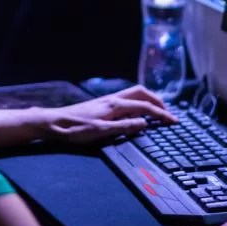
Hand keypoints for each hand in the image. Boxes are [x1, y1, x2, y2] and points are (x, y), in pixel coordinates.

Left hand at [40, 85, 176, 145]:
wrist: (53, 123)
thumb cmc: (74, 129)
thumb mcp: (100, 132)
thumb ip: (123, 127)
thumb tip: (144, 123)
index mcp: (115, 105)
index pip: (145, 106)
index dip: (161, 114)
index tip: (173, 121)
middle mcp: (113, 99)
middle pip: (142, 93)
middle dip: (158, 101)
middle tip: (169, 114)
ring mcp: (107, 100)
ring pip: (134, 93)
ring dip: (149, 99)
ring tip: (158, 110)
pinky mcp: (102, 104)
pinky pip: (127, 98)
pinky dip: (139, 101)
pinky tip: (138, 110)